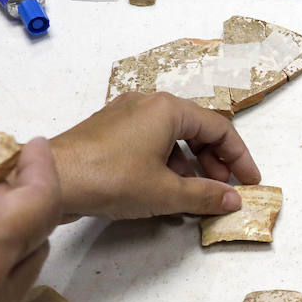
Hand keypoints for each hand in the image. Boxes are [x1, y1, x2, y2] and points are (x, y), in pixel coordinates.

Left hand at [49, 92, 260, 219]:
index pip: (219, 127)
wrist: (51, 180)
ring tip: (193, 195)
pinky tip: (162, 190)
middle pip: (195, 128)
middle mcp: (147, 102)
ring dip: (189, 165)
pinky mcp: (107, 130)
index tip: (250, 182)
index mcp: (168, 108)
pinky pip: (148, 141)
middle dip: (214, 160)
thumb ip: (205, 195)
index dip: (239, 157)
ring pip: (170, 136)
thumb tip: (233, 199)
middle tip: (222, 189)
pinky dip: (164, 163)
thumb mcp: (165, 192)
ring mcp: (124, 114)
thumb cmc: (111, 179)